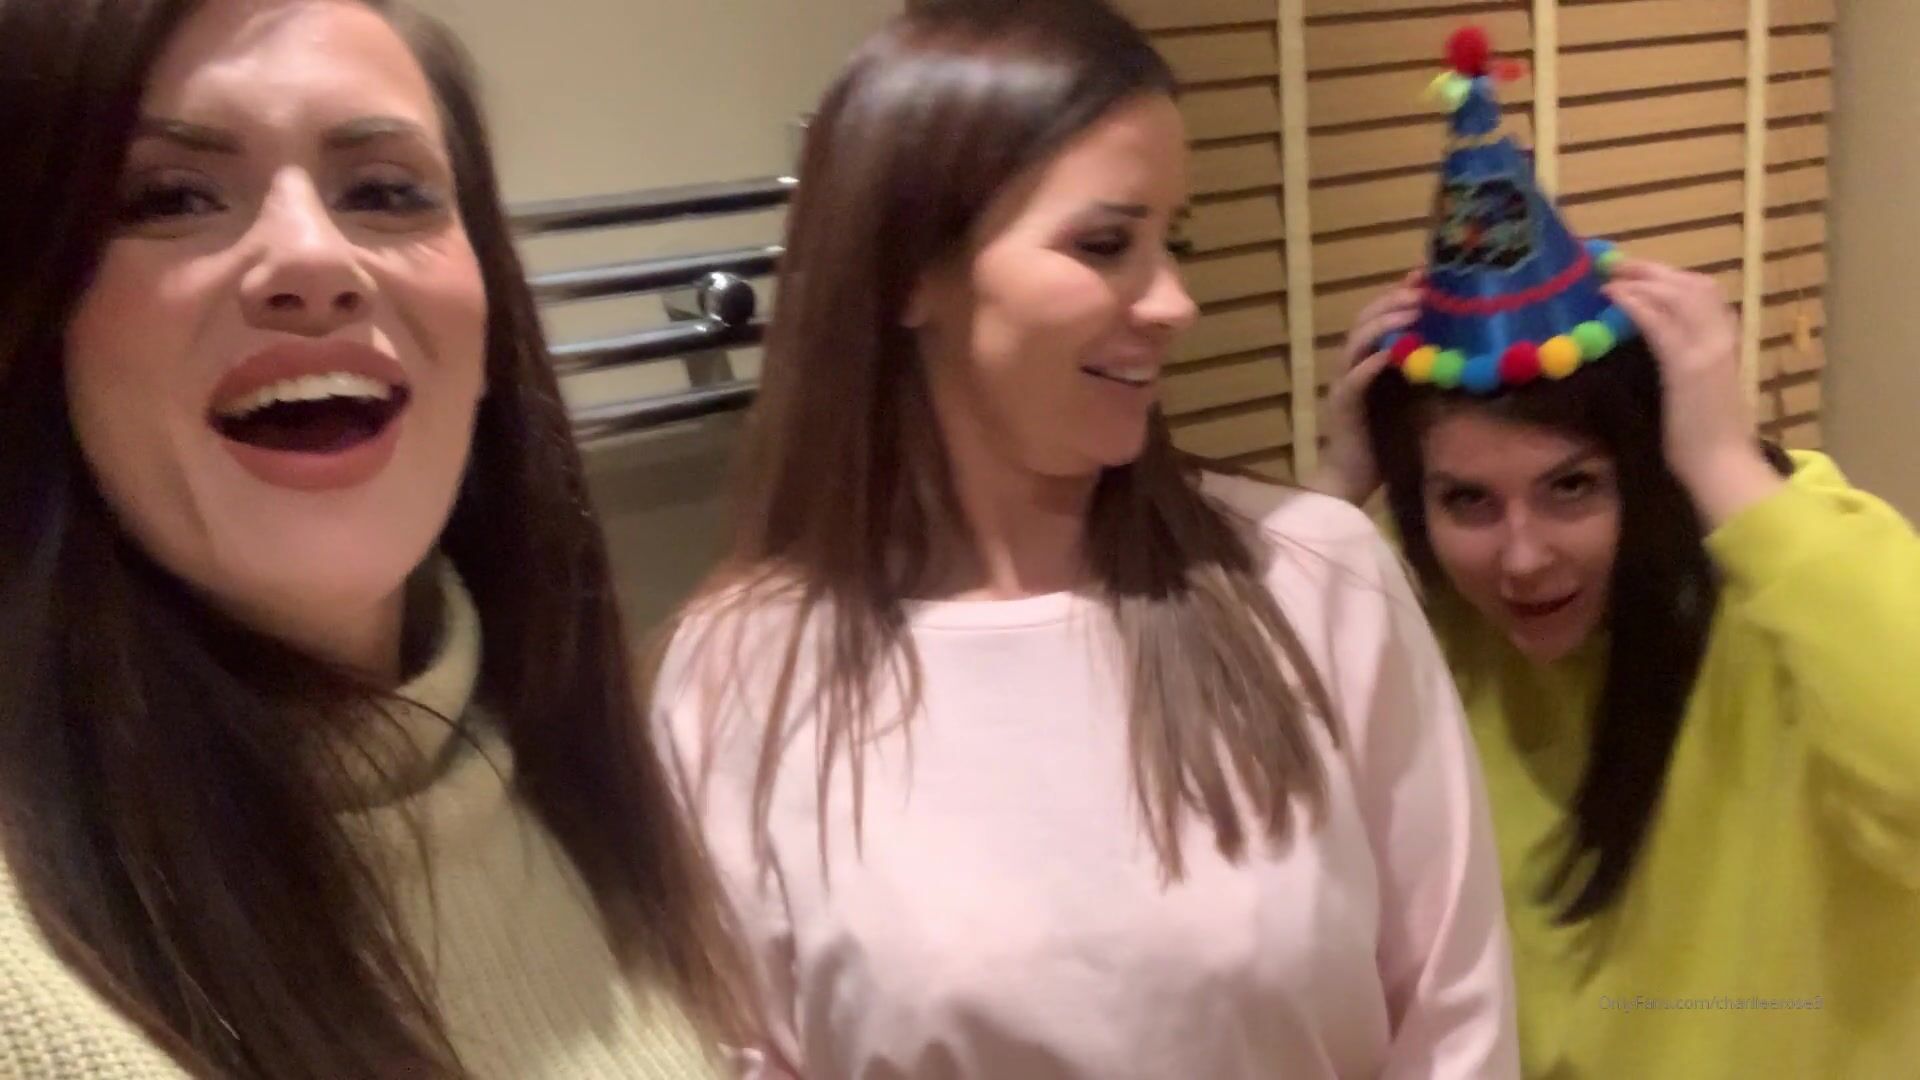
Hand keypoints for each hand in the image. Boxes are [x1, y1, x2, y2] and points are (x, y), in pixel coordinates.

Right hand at [1306, 270, 1421, 504]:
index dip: (1401, 292)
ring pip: (1357, 341)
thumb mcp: (1412, 399)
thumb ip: (1426, 373)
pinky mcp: (1342, 405)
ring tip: (1412, 310)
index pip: (1380, 315)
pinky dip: (1371, 362)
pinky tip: (1392, 352)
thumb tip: (1465, 350)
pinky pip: (1354, 378)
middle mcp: (1352, 365)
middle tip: (1423, 288)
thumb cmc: (1386, 442)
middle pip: (1366, 319)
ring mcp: (1344, 383)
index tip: (1428, 275)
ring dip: (1384, 322)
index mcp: (1369, 360)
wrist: (1352, 480)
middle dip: (1394, 299)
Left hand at [1603, 259, 1783, 524]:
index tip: (1640, 273)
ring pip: (1676, 295)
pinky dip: (1636, 303)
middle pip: (1691, 284)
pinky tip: (1614, 295)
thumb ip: (1689, 362)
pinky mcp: (1687, 367)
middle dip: (1653, 269)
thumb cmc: (1707, 437)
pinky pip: (1660, 323)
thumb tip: (1664, 346)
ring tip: (1610, 274)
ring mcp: (1706, 350)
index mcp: (1728, 342)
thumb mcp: (1701, 388)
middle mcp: (1721, 338)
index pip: (1704, 293)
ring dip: (1641, 279)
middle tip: (1617, 264)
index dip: (1671, 277)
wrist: (1723, 464)